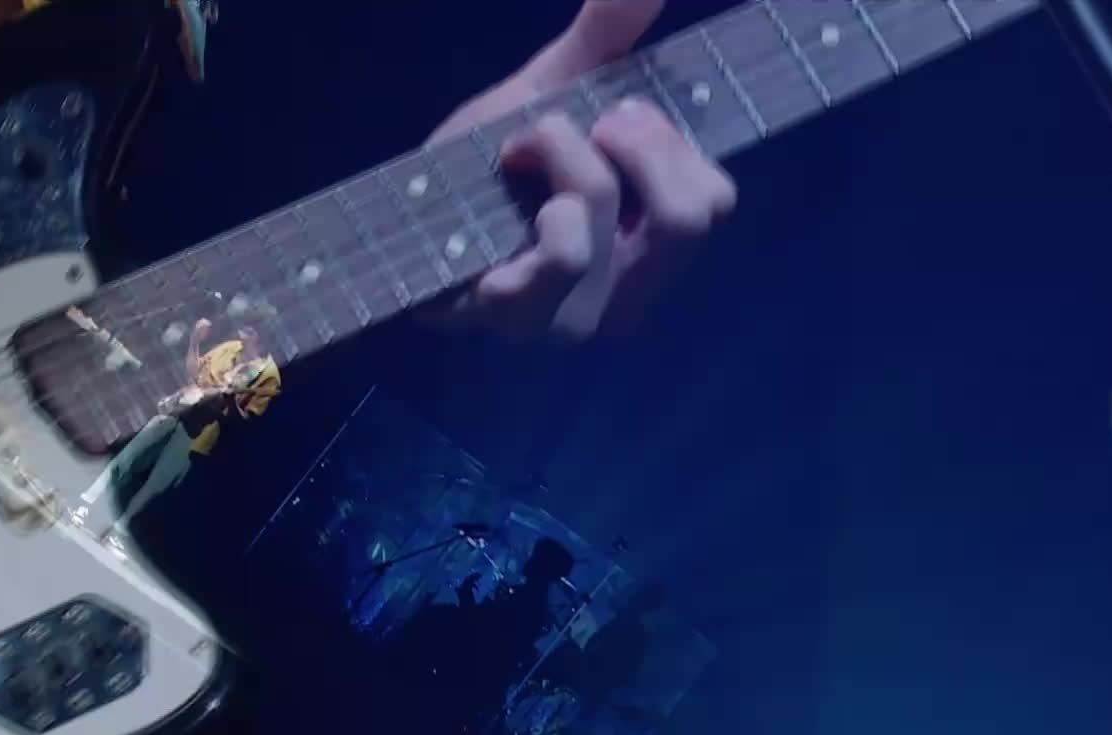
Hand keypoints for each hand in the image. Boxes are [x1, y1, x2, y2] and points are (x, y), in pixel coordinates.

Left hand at [430, 0, 736, 341]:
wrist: (396, 212)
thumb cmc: (483, 167)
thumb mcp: (551, 92)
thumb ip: (604, 39)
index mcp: (647, 248)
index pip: (714, 201)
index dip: (672, 140)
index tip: (617, 113)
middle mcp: (625, 296)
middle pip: (687, 216)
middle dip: (636, 142)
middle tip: (586, 124)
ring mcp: (576, 315)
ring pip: (610, 213)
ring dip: (563, 152)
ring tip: (524, 148)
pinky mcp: (523, 317)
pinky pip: (567, 251)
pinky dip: (537, 191)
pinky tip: (505, 187)